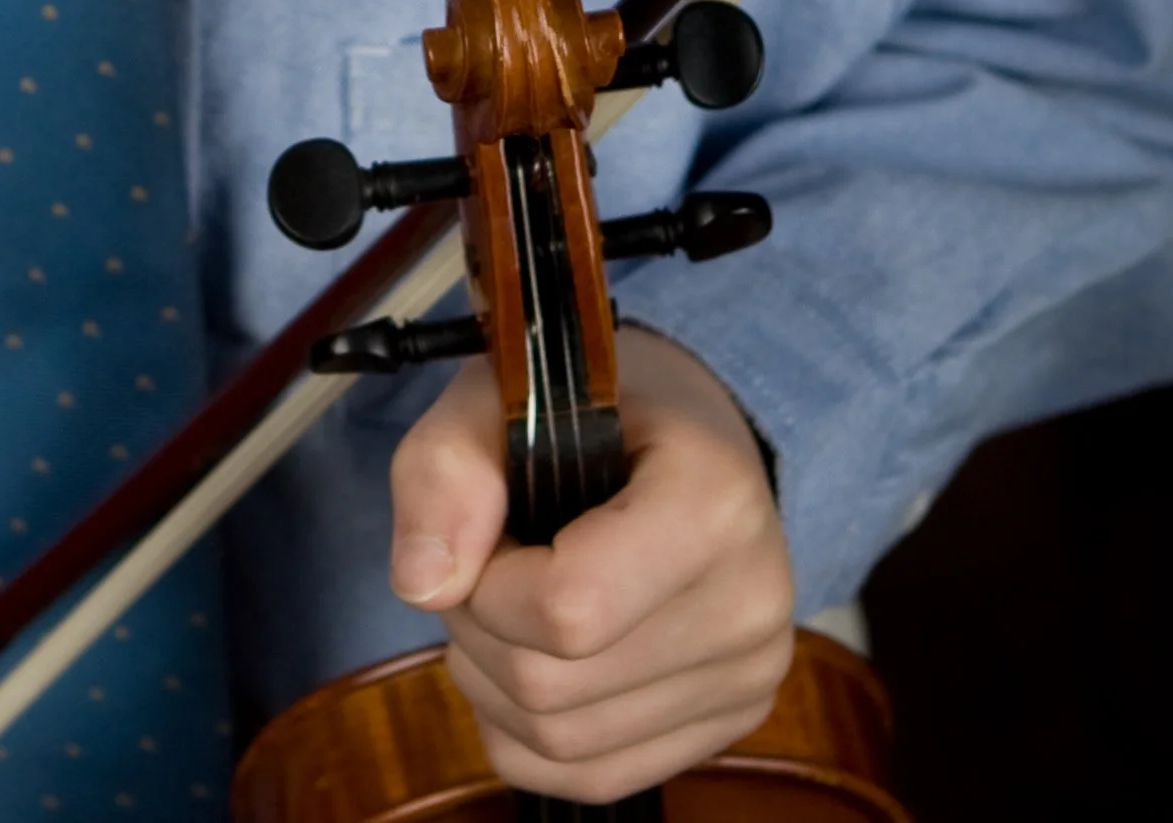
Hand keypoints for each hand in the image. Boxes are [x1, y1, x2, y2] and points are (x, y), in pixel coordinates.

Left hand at [387, 328, 792, 804]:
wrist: (689, 434)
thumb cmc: (591, 406)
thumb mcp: (503, 394)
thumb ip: (446, 470)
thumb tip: (423, 587)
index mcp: (711, 502)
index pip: (568, 609)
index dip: (486, 585)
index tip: (484, 530)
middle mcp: (749, 603)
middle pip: (553, 686)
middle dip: (478, 630)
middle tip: (483, 564)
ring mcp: (748, 677)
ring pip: (564, 743)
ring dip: (494, 684)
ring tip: (507, 603)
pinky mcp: (732, 725)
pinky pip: (592, 778)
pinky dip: (529, 734)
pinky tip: (533, 657)